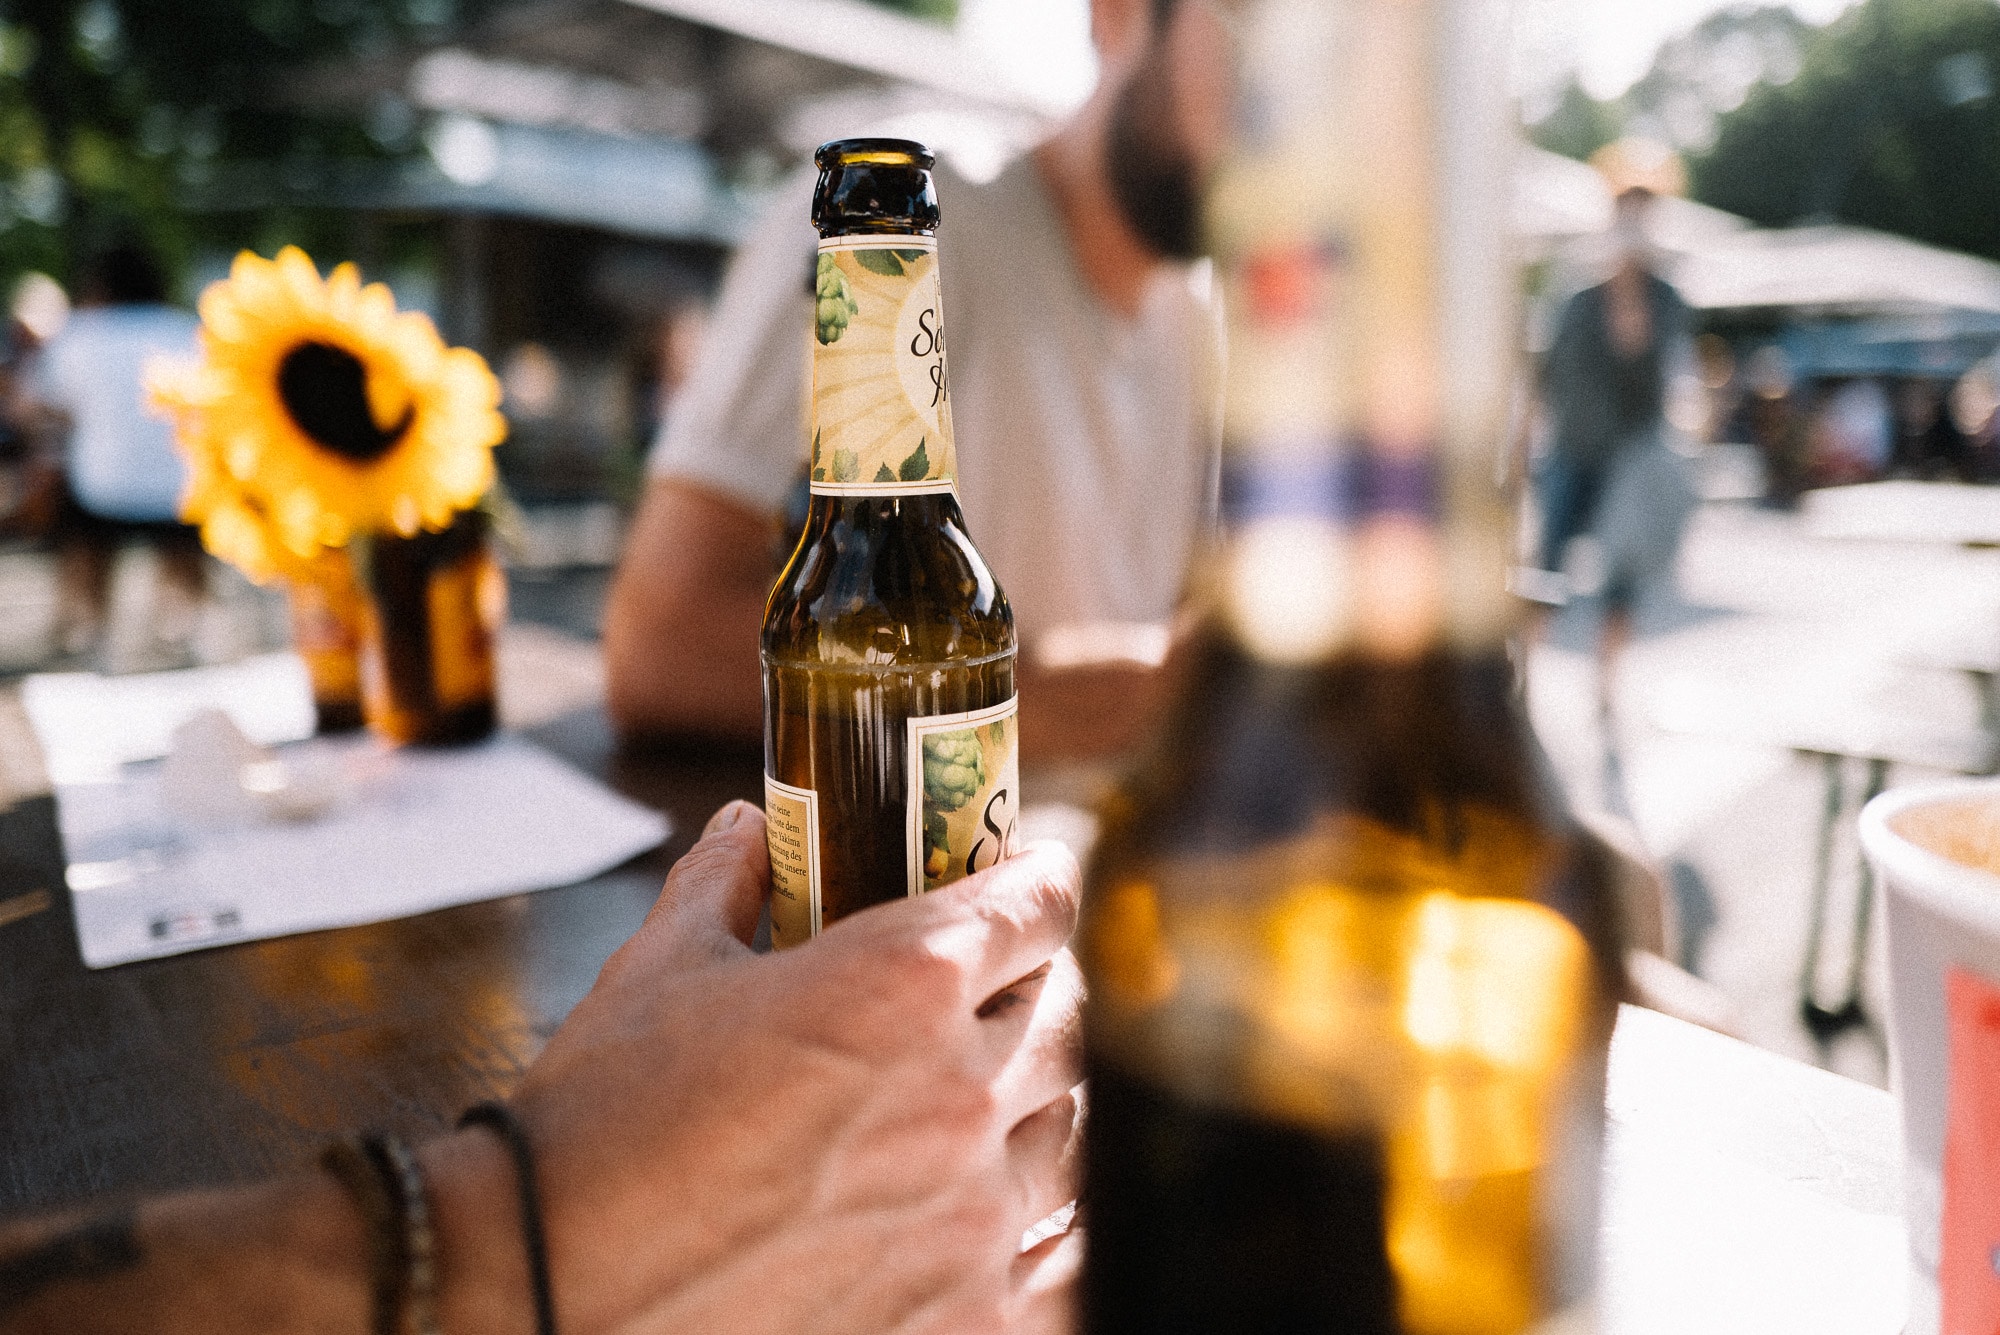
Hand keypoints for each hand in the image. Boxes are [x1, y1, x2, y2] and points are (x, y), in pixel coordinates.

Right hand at [431, 801, 1084, 1334]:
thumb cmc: (596, 1129)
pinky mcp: (968, 1316)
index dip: (1040, 881)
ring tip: (980, 1099)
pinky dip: (1021, 1216)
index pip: (1039, 905)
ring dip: (1034, 1102)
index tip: (1030, 882)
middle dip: (1033, 989)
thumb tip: (748, 829)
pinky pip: (1045, 1249)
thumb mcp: (658, 973)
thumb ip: (724, 883)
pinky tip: (975, 1205)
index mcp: (903, 984)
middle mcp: (962, 1092)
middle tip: (990, 990)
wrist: (550, 1296)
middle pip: (1066, 1014)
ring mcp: (973, 1215)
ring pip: (1066, 1132)